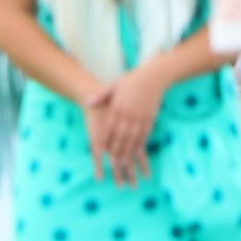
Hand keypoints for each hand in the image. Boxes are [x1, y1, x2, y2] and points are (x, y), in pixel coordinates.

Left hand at [94, 63, 164, 184]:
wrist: (154, 76)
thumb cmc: (132, 80)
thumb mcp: (114, 85)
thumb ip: (101, 95)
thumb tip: (87, 103)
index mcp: (118, 106)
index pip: (109, 128)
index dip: (105, 141)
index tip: (100, 152)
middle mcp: (129, 113)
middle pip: (121, 136)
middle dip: (117, 151)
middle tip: (112, 164)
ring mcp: (140, 116)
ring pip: (133, 138)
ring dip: (128, 151)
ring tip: (124, 164)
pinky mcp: (150, 118)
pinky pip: (144, 134)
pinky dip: (140, 144)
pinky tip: (137, 152)